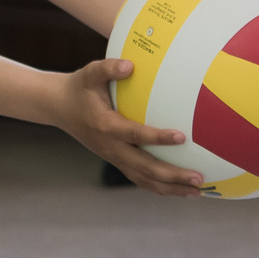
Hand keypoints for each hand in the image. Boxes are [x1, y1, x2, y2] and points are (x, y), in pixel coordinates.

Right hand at [53, 58, 200, 195]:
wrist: (59, 107)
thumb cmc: (79, 88)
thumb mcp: (89, 74)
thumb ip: (108, 68)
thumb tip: (130, 65)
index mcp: (106, 126)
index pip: (135, 134)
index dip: (157, 137)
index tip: (181, 137)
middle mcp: (111, 147)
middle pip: (144, 168)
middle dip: (172, 175)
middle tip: (198, 177)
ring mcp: (114, 157)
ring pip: (144, 179)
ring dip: (171, 188)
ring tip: (197, 192)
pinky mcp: (117, 161)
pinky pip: (140, 179)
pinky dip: (160, 187)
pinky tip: (180, 190)